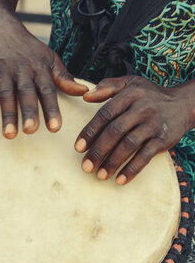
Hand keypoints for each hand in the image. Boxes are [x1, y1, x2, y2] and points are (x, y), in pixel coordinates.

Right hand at [0, 23, 87, 137]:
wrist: (3, 30)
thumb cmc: (31, 50)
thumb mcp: (51, 59)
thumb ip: (65, 77)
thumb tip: (85, 92)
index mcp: (40, 69)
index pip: (47, 90)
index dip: (51, 109)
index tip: (55, 127)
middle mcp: (22, 71)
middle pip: (26, 93)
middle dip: (28, 112)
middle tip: (31, 130)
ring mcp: (4, 73)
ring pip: (6, 95)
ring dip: (7, 114)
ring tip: (9, 134)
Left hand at [75, 76, 193, 184]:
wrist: (183, 103)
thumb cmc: (150, 94)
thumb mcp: (130, 83)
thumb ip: (108, 86)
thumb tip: (85, 96)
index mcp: (130, 94)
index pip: (105, 114)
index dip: (90, 131)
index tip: (78, 147)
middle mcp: (142, 109)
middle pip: (115, 131)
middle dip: (98, 151)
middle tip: (85, 166)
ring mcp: (153, 124)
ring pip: (129, 145)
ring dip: (112, 162)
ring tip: (99, 175)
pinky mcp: (163, 139)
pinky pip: (145, 156)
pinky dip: (132, 169)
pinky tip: (120, 180)